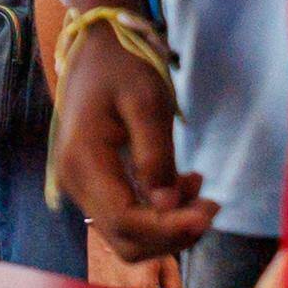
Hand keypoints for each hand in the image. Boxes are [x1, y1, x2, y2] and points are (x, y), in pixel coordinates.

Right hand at [46, 17, 216, 256]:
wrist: (95, 48)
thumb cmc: (122, 66)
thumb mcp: (147, 100)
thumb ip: (156, 154)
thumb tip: (167, 203)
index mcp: (84, 161)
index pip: (125, 220)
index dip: (169, 227)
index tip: (210, 209)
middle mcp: (76, 183)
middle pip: (125, 239)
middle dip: (172, 234)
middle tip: (211, 204)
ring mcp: (82, 187)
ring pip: (126, 235)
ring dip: (168, 227)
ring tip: (201, 191)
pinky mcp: (95, 184)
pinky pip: (126, 216)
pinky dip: (159, 213)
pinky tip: (184, 184)